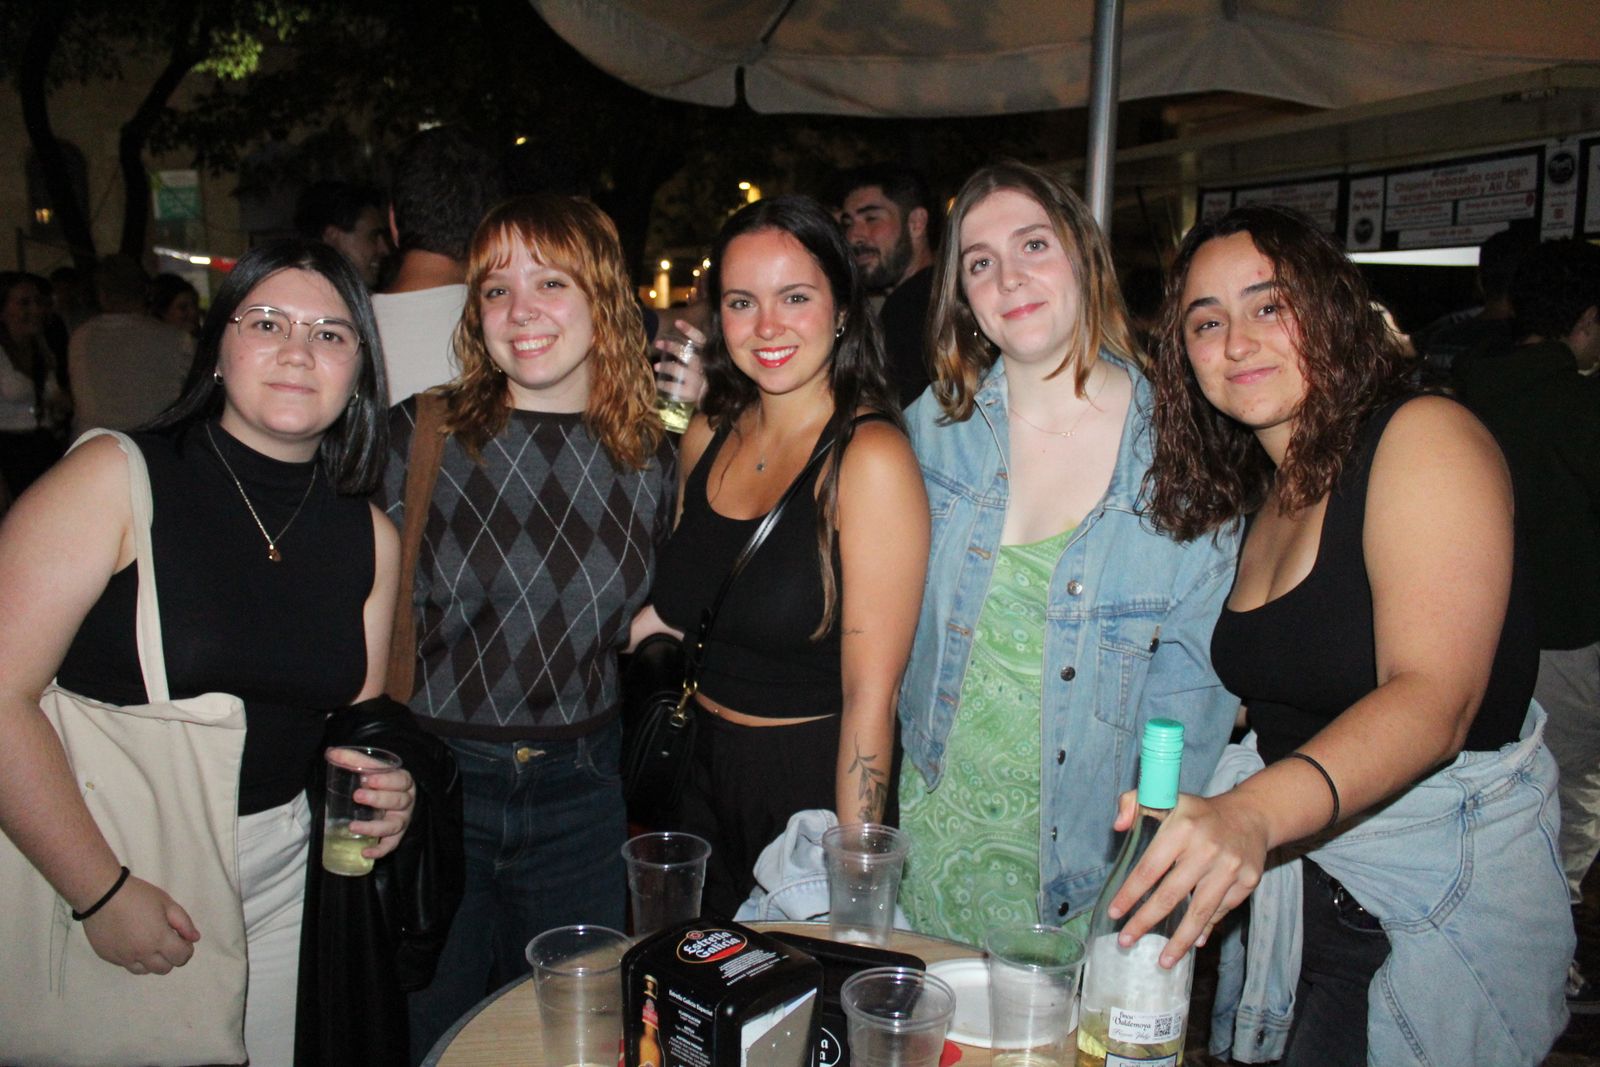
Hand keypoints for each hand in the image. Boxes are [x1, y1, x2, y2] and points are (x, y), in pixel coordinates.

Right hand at [82, 875, 199, 974]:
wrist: (102, 895)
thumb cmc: (138, 895)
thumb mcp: (167, 903)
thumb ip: (184, 923)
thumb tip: (194, 939)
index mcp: (159, 940)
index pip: (181, 958)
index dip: (186, 950)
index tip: (183, 940)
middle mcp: (142, 954)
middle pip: (164, 969)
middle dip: (171, 958)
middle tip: (168, 942)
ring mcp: (123, 958)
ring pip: (145, 970)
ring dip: (153, 961)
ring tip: (150, 943)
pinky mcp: (109, 957)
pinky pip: (127, 965)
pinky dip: (135, 959)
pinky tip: (133, 943)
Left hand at [344, 761, 414, 859]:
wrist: (390, 795)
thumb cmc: (380, 781)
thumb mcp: (371, 767)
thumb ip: (353, 760)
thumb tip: (331, 752)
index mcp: (403, 781)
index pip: (400, 780)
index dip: (386, 781)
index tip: (368, 779)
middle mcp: (406, 802)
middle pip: (398, 801)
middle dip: (378, 799)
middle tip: (357, 796)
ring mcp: (402, 820)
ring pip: (394, 825)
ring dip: (374, 827)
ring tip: (353, 826)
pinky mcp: (396, 836)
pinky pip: (391, 845)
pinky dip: (379, 851)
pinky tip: (365, 853)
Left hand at [653, 319, 708, 406]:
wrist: (717, 401)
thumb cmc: (708, 380)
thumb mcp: (707, 364)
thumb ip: (697, 353)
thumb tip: (677, 342)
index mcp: (709, 357)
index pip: (701, 340)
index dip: (690, 330)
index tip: (677, 322)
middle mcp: (705, 368)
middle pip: (687, 354)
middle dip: (671, 347)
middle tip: (658, 343)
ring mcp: (698, 381)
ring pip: (678, 370)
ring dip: (666, 366)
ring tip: (656, 366)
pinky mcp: (692, 394)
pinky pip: (675, 387)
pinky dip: (665, 384)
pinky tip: (659, 383)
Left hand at [1106, 790, 1268, 966]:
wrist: (1250, 816)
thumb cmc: (1198, 812)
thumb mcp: (1165, 796)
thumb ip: (1133, 803)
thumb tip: (1118, 828)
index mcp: (1182, 828)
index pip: (1149, 868)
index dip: (1130, 894)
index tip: (1114, 913)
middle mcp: (1206, 850)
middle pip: (1170, 895)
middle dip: (1145, 922)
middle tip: (1126, 941)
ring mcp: (1229, 868)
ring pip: (1199, 912)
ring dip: (1179, 941)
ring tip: (1162, 961)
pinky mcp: (1248, 882)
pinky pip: (1221, 911)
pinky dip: (1205, 928)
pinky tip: (1192, 942)